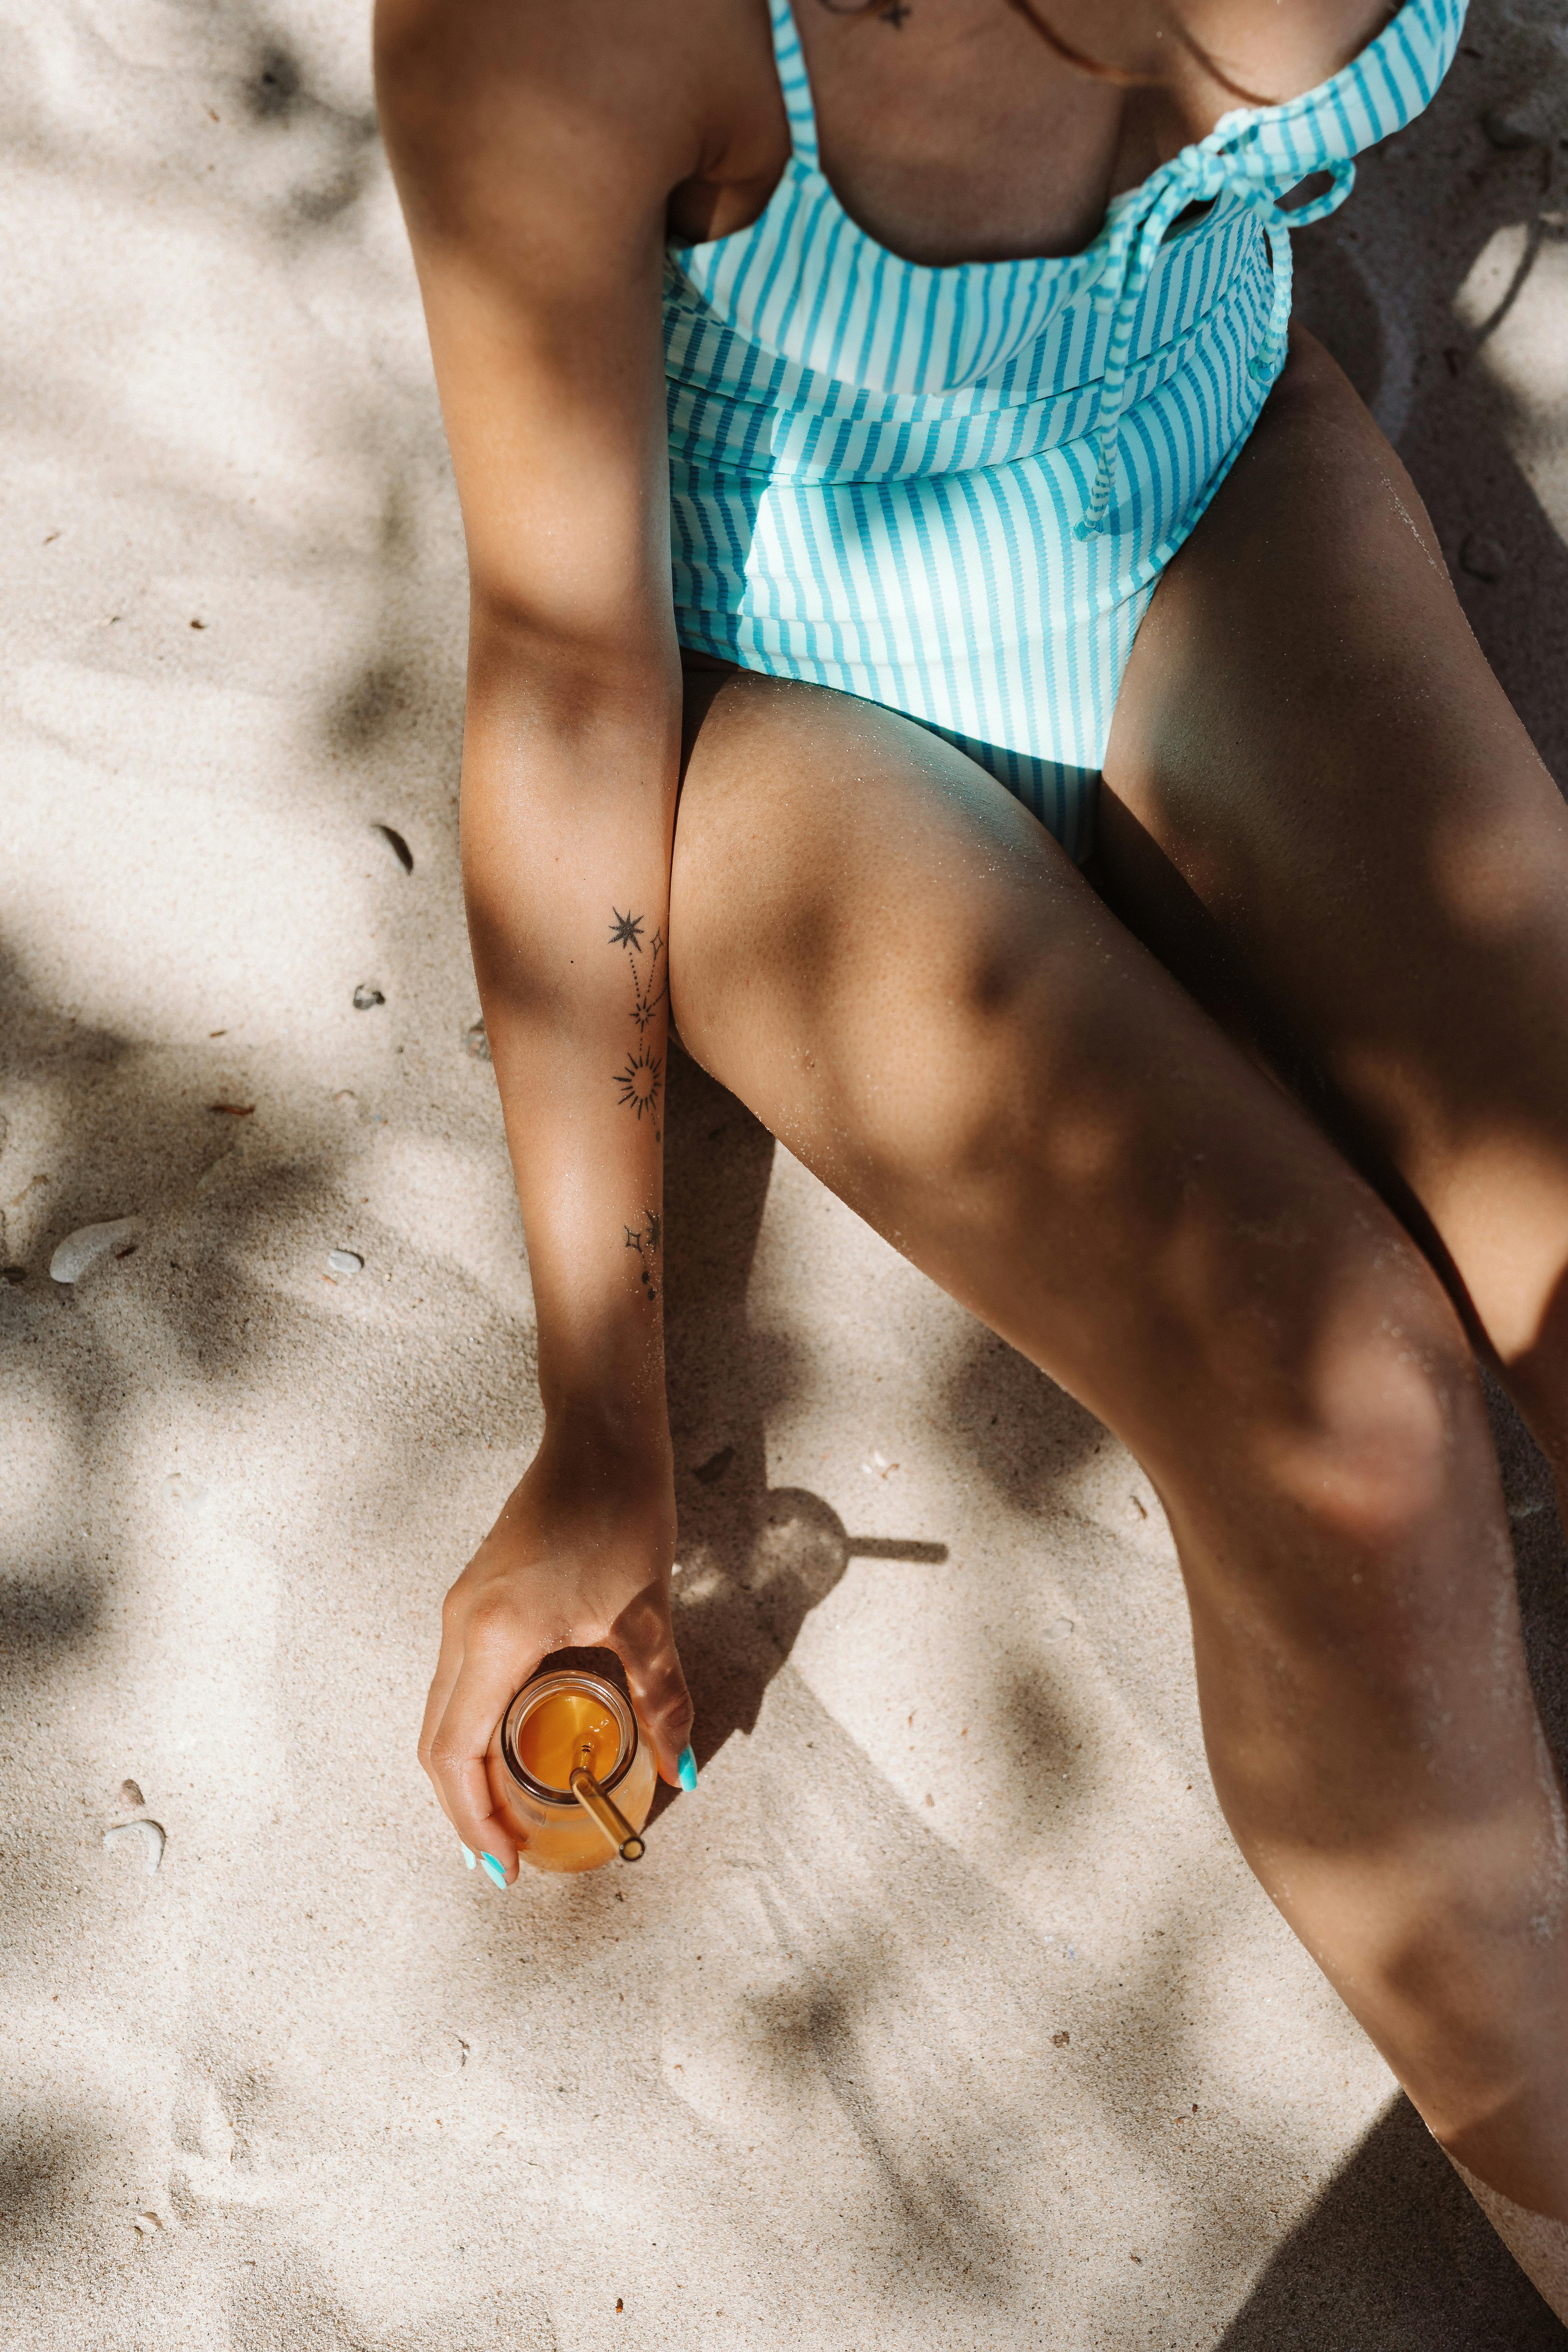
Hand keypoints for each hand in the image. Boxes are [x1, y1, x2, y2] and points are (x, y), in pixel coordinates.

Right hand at [420, 1419, 689, 1882]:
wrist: (599, 1433)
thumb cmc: (619, 1510)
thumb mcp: (647, 1613)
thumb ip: (661, 1697)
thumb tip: (681, 1767)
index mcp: (495, 1638)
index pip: (456, 1754)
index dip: (473, 1819)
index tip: (505, 1864)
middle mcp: (462, 1626)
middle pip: (437, 1741)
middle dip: (465, 1807)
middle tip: (509, 1853)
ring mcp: (462, 1608)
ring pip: (443, 1710)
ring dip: (468, 1767)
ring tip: (511, 1811)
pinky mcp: (477, 1595)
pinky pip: (459, 1680)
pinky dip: (475, 1726)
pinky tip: (516, 1742)